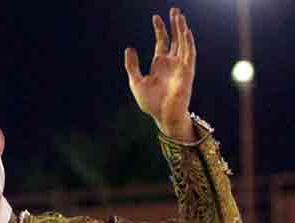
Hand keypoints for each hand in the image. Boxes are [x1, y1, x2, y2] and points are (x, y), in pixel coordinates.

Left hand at [124, 7, 195, 140]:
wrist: (163, 116)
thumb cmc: (150, 103)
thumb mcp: (136, 82)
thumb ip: (132, 66)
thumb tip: (129, 48)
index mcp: (160, 64)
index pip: (162, 41)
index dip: (160, 29)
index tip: (155, 17)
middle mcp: (172, 63)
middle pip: (175, 38)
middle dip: (175, 24)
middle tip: (174, 9)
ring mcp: (181, 66)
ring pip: (183, 42)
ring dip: (182, 29)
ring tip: (179, 15)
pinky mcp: (188, 72)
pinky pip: (190, 54)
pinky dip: (189, 42)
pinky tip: (186, 31)